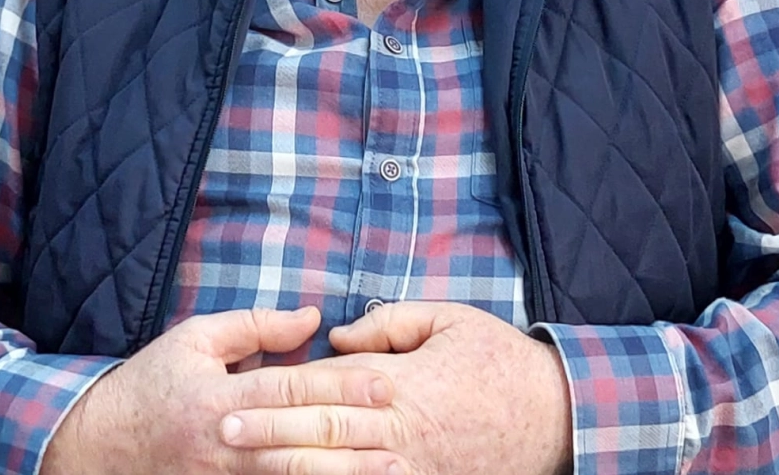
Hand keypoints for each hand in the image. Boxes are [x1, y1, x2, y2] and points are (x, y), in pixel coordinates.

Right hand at [40, 306, 401, 474]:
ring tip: (392, 470)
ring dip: (346, 473)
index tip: (384, 381)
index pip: (290, 387)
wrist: (101, 446)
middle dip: (355, 434)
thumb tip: (313, 318)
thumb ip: (256, 326)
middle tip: (404, 430)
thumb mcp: (194, 339)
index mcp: (220, 395)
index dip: (339, 383)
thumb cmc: (153, 383)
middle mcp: (227, 441)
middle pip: (301, 439)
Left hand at [218, 303, 572, 474]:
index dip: (280, 389)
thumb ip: (389, 322)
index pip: (328, 384)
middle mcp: (400, 427)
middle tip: (223, 430)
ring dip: (290, 467)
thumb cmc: (498, 360)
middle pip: (323, 430)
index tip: (236, 392)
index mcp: (402, 380)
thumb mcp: (449, 318)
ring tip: (248, 464)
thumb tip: (334, 335)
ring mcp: (411, 466)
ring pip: (338, 471)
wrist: (554, 416)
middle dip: (269, 431)